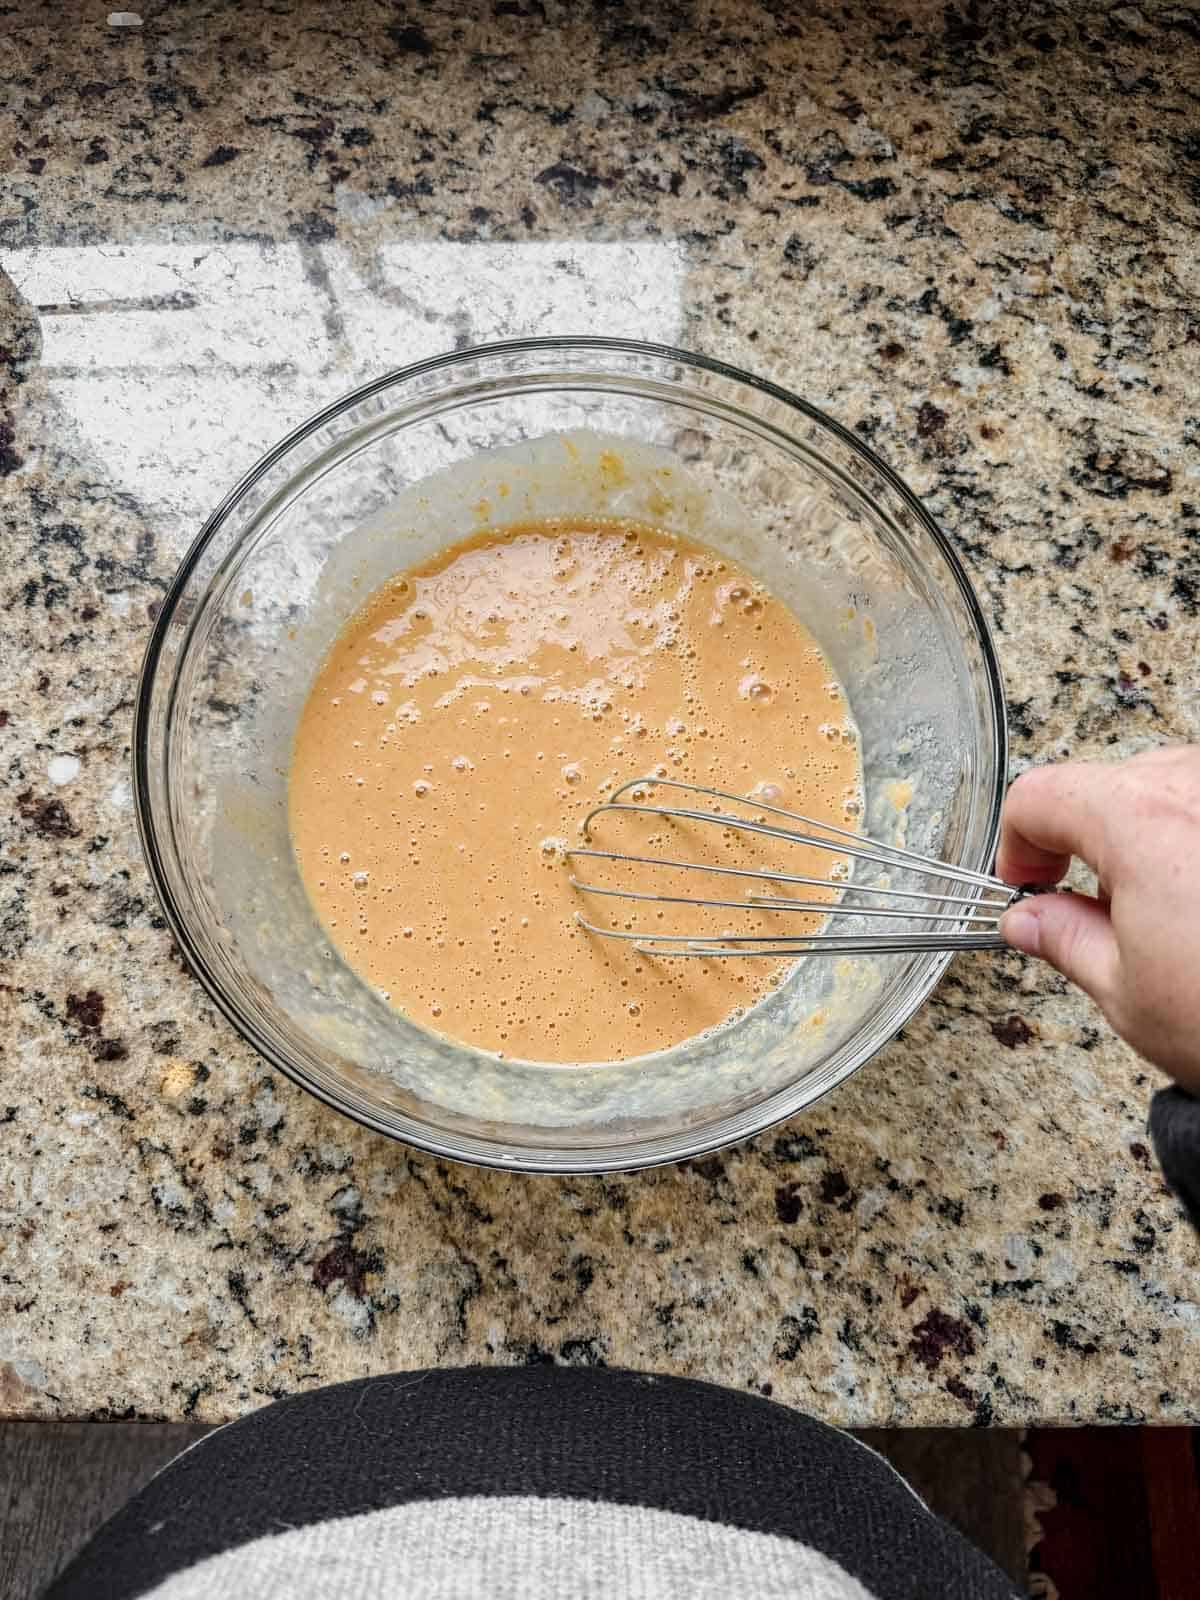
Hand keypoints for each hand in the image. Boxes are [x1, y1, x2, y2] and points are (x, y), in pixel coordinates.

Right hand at [996, 746, 1199, 1090]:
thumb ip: (1063, 939)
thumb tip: (1032, 921)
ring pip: (1173, 791)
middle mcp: (1197, 789)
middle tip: (1091, 906)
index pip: (1039, 796)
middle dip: (1086, 841)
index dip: (1016, 844)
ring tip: (1167, 913)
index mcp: (1137, 820)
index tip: (1027, 881)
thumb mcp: (1126, 993)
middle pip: (1108, 786)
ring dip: (1153, 836)